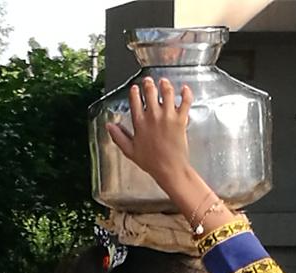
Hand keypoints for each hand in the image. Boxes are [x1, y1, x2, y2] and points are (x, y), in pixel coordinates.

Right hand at [106, 76, 193, 190]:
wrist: (169, 169)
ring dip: (165, 84)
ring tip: (164, 82)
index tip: (135, 88)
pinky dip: (186, 92)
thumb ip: (118, 137)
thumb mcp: (130, 151)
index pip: (135, 100)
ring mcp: (167, 116)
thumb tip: (109, 126)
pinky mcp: (181, 119)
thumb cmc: (151, 162)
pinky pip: (185, 100)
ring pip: (167, 91)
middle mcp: (153, 116)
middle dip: (149, 83)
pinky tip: (184, 88)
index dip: (135, 92)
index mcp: (139, 123)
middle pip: (150, 91)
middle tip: (149, 81)